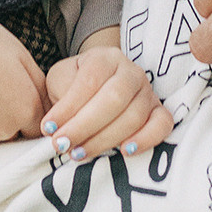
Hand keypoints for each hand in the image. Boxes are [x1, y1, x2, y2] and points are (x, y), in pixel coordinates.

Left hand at [42, 33, 172, 161]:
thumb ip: (60, 92)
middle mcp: (131, 71)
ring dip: (104, 139)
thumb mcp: (59, 79)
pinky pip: (162, 124)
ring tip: (79, 153)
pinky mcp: (158, 111)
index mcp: (105, 57)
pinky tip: (125, 151)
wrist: (95, 87)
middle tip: (62, 145)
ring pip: (134, 116)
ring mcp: (148, 91)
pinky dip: (146, 139)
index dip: (69, 106)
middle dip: (85, 126)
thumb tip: (59, 122)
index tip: (49, 128)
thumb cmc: (74, 84)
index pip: (90, 80)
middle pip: (114, 98)